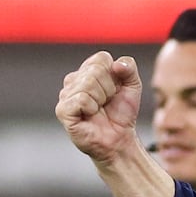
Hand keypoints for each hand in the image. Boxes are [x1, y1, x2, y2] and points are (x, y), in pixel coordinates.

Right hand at [57, 51, 143, 165]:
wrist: (118, 138)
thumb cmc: (121, 113)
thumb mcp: (132, 86)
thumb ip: (129, 68)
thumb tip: (117, 64)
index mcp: (88, 70)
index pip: (102, 58)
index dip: (114, 76)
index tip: (114, 90)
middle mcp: (74, 79)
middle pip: (96, 70)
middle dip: (109, 89)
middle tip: (106, 103)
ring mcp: (66, 94)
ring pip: (88, 84)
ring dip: (101, 100)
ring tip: (98, 109)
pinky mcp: (63, 110)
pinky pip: (81, 99)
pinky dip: (92, 108)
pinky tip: (90, 115)